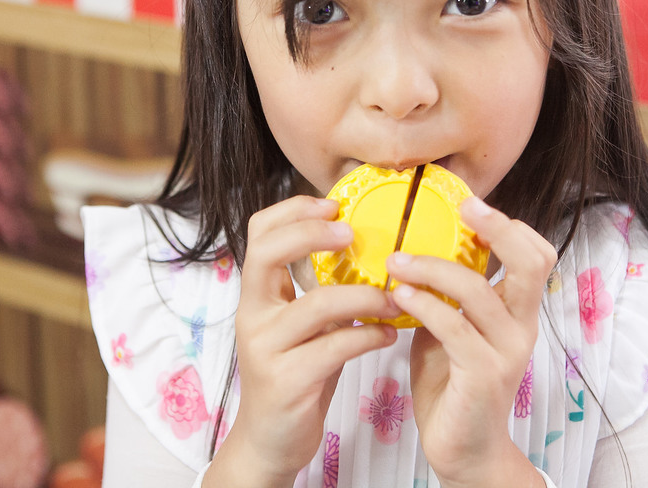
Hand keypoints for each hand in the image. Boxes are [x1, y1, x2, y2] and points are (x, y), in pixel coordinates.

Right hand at [206, 195, 398, 487]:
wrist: (271, 441)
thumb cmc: (297, 373)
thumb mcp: (303, 324)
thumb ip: (320, 288)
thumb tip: (366, 246)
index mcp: (257, 295)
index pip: (258, 233)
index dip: (293, 210)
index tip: (332, 206)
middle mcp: (253, 315)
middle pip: (267, 253)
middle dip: (311, 234)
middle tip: (352, 233)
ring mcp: (266, 348)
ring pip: (316, 304)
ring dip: (364, 296)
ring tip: (393, 297)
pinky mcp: (286, 381)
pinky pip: (335, 347)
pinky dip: (369, 336)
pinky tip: (388, 334)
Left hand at [385, 196, 554, 487]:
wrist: (463, 450)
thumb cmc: (452, 384)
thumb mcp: (451, 327)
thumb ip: (447, 293)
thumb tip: (415, 247)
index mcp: (517, 311)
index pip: (535, 254)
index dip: (509, 224)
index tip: (469, 204)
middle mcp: (521, 326)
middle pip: (530, 261)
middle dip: (497, 227)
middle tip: (461, 208)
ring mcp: (506, 351)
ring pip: (477, 290)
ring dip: (431, 267)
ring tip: (396, 261)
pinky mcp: (483, 375)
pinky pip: (453, 327)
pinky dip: (423, 304)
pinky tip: (398, 295)